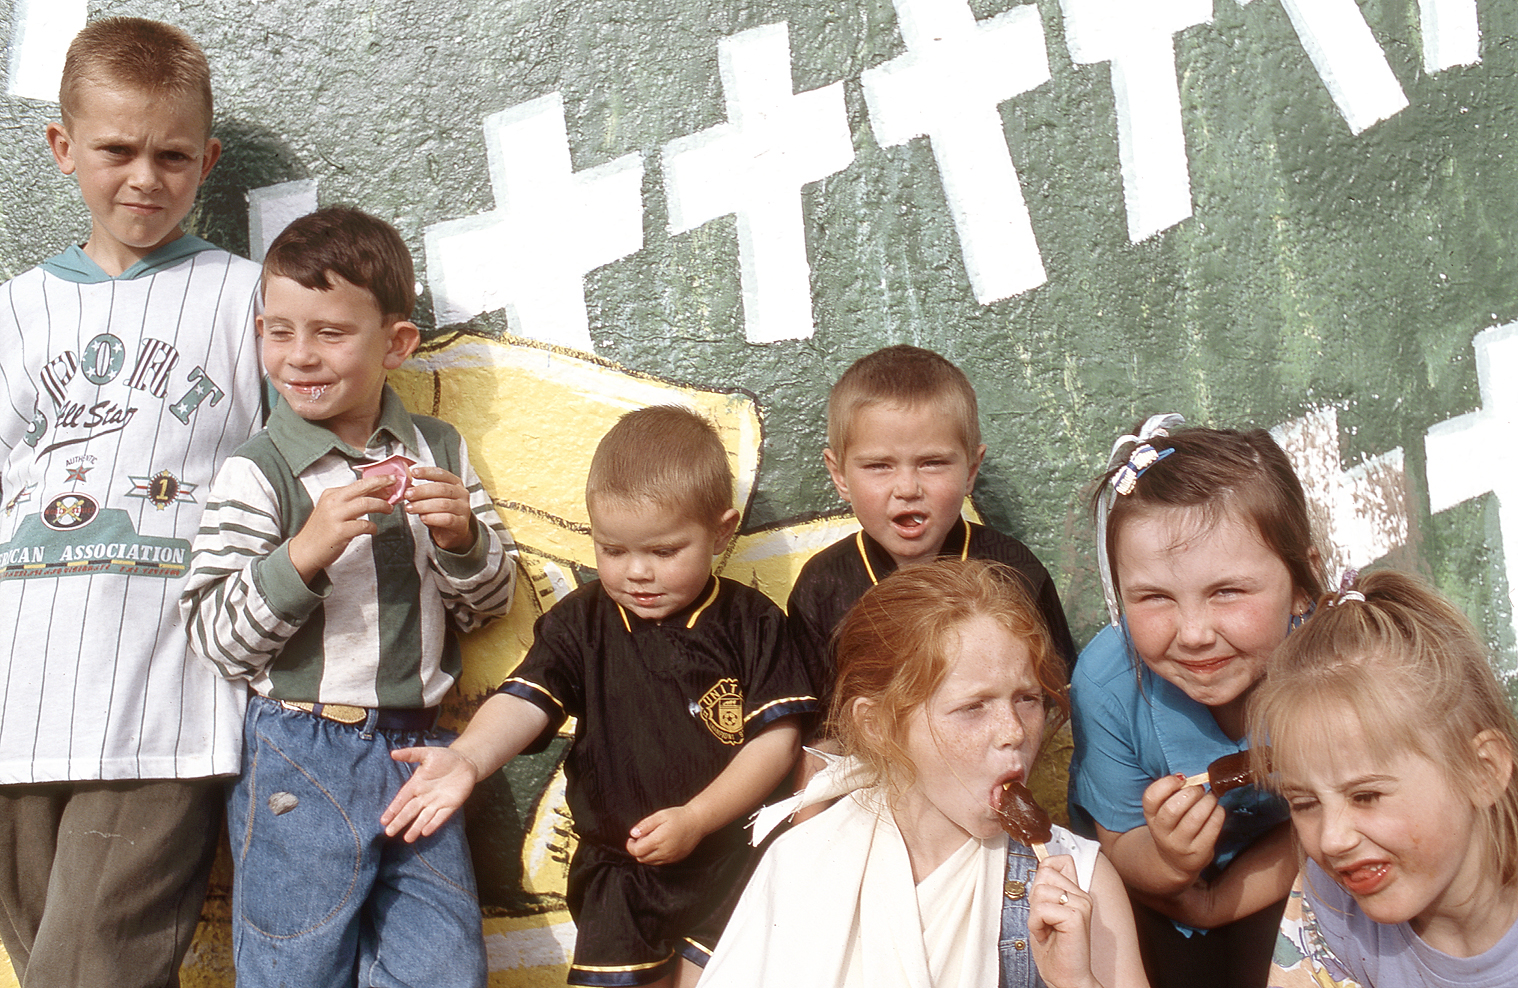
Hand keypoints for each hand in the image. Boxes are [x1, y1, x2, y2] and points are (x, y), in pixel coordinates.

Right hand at [288, 475, 394, 581]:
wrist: (304, 551)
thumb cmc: (321, 531)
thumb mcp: (332, 510)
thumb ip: (350, 502)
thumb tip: (376, 495)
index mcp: (331, 494)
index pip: (357, 484)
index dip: (376, 481)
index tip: (389, 480)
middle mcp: (333, 502)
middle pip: (362, 487)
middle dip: (381, 483)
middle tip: (394, 483)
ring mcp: (335, 516)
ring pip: (365, 503)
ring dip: (381, 505)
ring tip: (389, 509)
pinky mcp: (339, 532)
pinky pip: (363, 525)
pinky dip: (372, 527)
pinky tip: (373, 530)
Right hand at [381, 745, 481, 842]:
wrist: (466, 762)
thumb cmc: (444, 757)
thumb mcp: (427, 753)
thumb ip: (411, 754)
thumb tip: (393, 753)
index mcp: (416, 784)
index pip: (402, 799)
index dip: (393, 809)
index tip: (383, 820)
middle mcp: (424, 796)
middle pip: (409, 811)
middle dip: (400, 822)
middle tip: (389, 833)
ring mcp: (437, 802)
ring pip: (424, 817)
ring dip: (416, 827)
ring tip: (407, 839)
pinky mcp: (450, 805)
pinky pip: (440, 816)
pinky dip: (433, 824)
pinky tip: (425, 832)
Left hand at [405, 465, 474, 551]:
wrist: (452, 534)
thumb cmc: (441, 514)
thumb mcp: (432, 499)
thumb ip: (422, 492)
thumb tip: (406, 486)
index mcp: (455, 484)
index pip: (442, 474)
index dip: (427, 472)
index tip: (413, 473)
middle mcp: (462, 494)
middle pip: (442, 489)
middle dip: (422, 491)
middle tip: (407, 494)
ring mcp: (463, 509)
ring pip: (443, 504)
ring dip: (423, 506)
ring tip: (410, 508)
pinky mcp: (462, 524)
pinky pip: (448, 519)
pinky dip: (433, 518)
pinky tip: (423, 518)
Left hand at [626, 805, 706, 864]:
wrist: (697, 822)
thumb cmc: (678, 816)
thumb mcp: (660, 815)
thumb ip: (645, 825)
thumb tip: (633, 834)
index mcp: (658, 840)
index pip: (637, 851)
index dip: (630, 845)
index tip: (632, 838)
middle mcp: (664, 852)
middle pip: (641, 858)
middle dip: (637, 849)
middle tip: (641, 838)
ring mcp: (670, 857)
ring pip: (650, 862)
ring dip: (645, 854)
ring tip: (650, 841)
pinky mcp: (675, 859)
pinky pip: (659, 862)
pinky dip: (654, 856)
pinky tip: (658, 845)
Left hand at [1028, 855, 1099, 987]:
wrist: (1066, 978)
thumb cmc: (1054, 950)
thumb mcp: (1044, 912)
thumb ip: (1045, 889)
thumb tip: (1041, 865)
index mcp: (1076, 893)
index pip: (1058, 861)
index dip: (1043, 874)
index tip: (1042, 900)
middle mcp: (1082, 895)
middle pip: (1043, 875)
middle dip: (1035, 900)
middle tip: (1045, 921)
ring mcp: (1081, 904)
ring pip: (1040, 891)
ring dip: (1035, 915)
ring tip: (1047, 930)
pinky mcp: (1076, 917)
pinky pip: (1042, 909)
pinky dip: (1037, 924)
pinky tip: (1047, 935)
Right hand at [1142, 772, 1224, 882]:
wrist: (1175, 862)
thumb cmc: (1172, 827)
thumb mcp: (1162, 813)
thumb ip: (1171, 795)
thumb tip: (1192, 779)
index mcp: (1151, 817)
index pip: (1151, 798)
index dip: (1166, 784)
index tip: (1181, 778)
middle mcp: (1162, 832)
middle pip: (1173, 809)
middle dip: (1191, 793)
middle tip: (1200, 789)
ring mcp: (1180, 845)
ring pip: (1195, 818)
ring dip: (1207, 802)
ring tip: (1211, 797)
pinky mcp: (1199, 853)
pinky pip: (1211, 829)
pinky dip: (1218, 814)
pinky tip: (1217, 810)